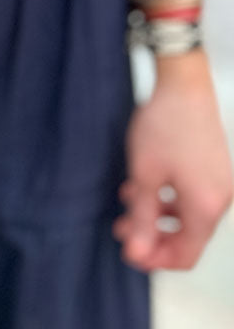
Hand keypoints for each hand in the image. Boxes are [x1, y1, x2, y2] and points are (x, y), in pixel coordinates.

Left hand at [113, 49, 233, 269]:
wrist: (184, 82)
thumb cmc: (164, 126)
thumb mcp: (145, 175)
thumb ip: (141, 219)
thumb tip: (136, 255)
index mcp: (206, 207)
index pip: (186, 255)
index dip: (155, 259)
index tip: (128, 250)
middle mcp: (220, 199)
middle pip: (188, 236)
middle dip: (152, 234)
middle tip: (121, 227)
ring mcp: (220, 182)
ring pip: (187, 214)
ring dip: (156, 214)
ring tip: (126, 202)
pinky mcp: (215, 167)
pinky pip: (192, 194)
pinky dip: (168, 195)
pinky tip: (141, 184)